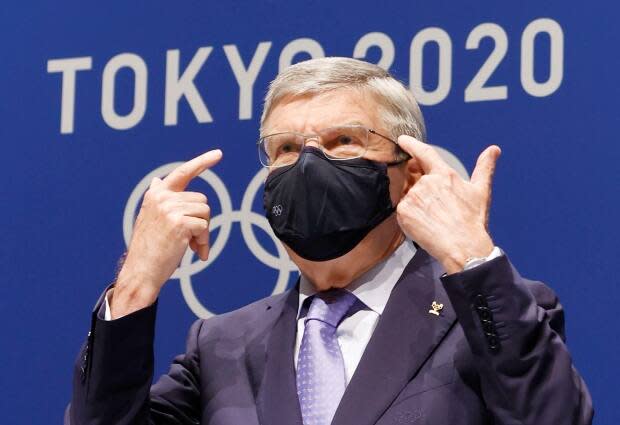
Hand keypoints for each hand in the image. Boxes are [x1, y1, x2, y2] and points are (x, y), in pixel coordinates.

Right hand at [111, 149, 222, 317]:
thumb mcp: (150, 219)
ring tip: (191, 247)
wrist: (141, 272)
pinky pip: (204, 226)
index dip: (202, 162)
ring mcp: (170, 208)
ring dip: (203, 233)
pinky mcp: (180, 221)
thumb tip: (159, 180)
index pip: (182, 173)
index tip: (218, 154)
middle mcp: (162, 197)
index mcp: (156, 195)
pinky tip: (195, 253)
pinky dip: (204, 242)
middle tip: (193, 242)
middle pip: (202, 201)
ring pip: (205, 213)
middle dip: (201, 222)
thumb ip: (158, 199)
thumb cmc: (148, 249)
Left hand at [395, 136, 499, 273]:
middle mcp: (426, 182)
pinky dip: (411, 217)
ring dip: (417, 204)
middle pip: (415, 180)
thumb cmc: (473, 220)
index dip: (412, 145)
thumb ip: (484, 168)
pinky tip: (424, 226)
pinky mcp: (403, 212)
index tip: (402, 140)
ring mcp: (413, 197)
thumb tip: (494, 149)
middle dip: (421, 189)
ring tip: (433, 220)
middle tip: (435, 208)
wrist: (463, 247)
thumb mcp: (481, 192)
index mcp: (444, 174)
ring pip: (409, 197)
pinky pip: (403, 211)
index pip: (424, 153)